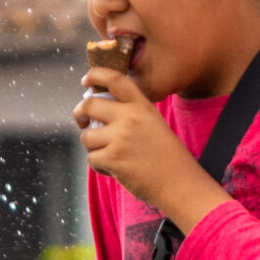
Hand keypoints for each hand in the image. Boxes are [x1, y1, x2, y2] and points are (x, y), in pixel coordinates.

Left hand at [73, 69, 230, 232]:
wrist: (180, 183)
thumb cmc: (167, 157)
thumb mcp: (154, 124)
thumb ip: (130, 115)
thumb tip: (96, 111)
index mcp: (142, 106)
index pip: (115, 79)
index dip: (96, 75)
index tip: (86, 80)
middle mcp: (130, 118)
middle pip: (89, 105)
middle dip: (79, 114)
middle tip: (82, 122)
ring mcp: (120, 138)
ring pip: (87, 137)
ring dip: (93, 147)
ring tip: (111, 156)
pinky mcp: (113, 158)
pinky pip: (92, 158)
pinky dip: (100, 166)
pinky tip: (115, 170)